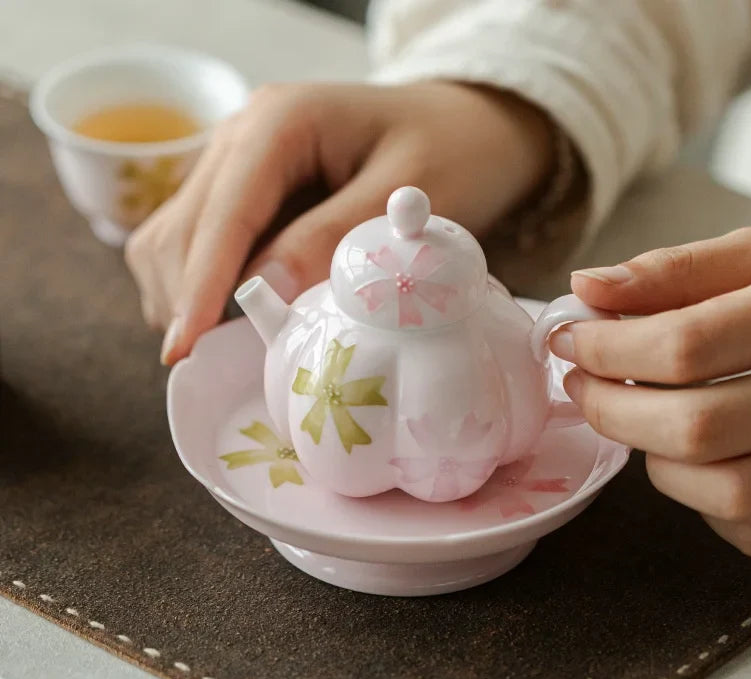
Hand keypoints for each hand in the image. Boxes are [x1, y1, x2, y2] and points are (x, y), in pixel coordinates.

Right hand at [125, 81, 554, 364]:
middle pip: (181, 229)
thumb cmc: (450, 152)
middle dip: (185, 299)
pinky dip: (201, 288)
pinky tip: (231, 320)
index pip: (224, 215)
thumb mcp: (406, 193)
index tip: (185, 348)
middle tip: (207, 366)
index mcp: (279, 122)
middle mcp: (240, 136)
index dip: (200, 286)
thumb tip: (265, 291)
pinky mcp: (241, 192)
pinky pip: (197, 244)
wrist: (459, 126)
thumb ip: (334, 238)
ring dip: (184, 296)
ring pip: (173, 239)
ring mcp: (234, 163)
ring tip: (217, 349)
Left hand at [549, 227, 750, 556]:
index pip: (688, 345)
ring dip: (657, 460)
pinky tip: (697, 457)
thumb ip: (675, 271)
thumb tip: (586, 286)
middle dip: (612, 410)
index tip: (570, 338)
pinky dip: (703, 502)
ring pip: (728, 492)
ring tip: (641, 417)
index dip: (608, 348)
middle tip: (583, 383)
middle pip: (699, 428)